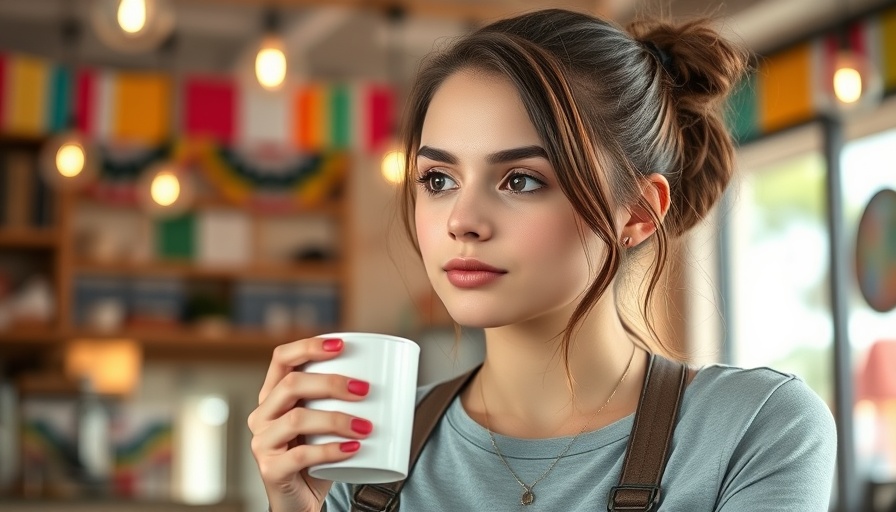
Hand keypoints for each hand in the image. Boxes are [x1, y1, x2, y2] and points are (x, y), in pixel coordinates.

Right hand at [249, 337, 372, 511]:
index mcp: (273, 395)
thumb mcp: (325, 423)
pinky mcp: (271, 470)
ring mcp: (263, 442)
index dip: (309, 346)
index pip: (282, 358)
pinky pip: (301, 455)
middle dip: (331, 382)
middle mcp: (262, 414)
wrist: (301, 500)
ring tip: (366, 426)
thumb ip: (342, 401)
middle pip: (292, 384)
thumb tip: (395, 377)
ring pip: (297, 419)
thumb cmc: (318, 456)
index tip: (342, 345)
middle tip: (365, 390)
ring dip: (336, 419)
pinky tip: (353, 450)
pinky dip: (331, 450)